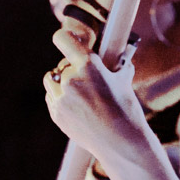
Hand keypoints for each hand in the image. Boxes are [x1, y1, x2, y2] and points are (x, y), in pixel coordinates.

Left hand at [42, 22, 142, 156]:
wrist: (121, 143)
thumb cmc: (126, 109)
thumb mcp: (124, 81)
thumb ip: (116, 65)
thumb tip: (122, 56)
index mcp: (87, 65)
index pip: (63, 39)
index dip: (64, 37)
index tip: (67, 38)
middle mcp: (70, 79)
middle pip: (62, 63)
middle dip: (72, 67)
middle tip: (86, 76)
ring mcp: (61, 98)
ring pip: (52, 80)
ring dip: (61, 81)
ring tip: (78, 90)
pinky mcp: (56, 114)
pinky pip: (52, 97)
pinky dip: (60, 97)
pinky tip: (77, 105)